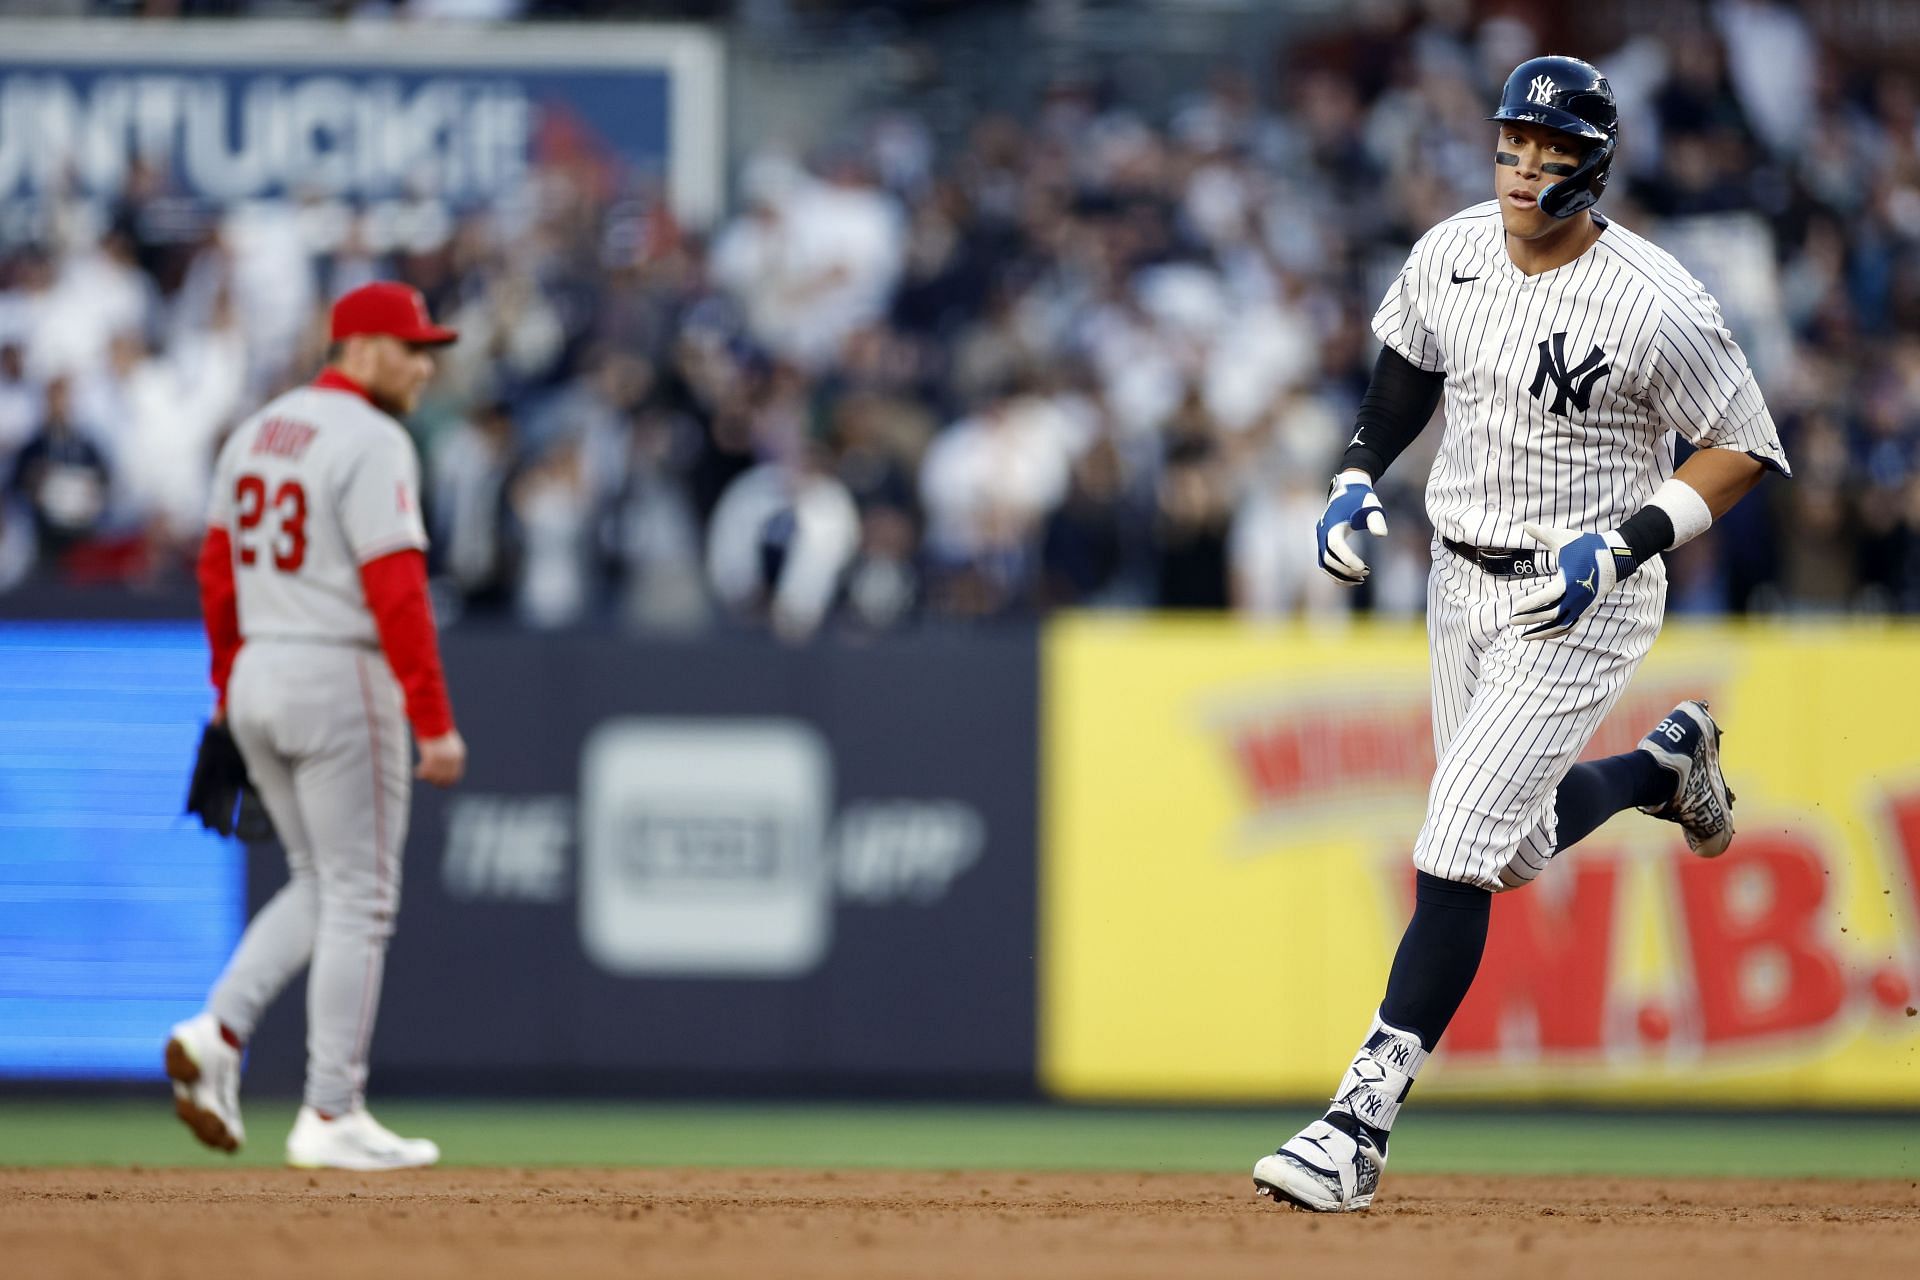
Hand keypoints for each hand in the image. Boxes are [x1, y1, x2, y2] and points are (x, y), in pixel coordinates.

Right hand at [416, 729, 466, 787]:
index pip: (455, 776)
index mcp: (459, 755)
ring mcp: (443, 759)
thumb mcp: (448, 743)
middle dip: (436, 781)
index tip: (439, 783)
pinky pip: (426, 771)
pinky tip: (417, 772)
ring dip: (428, 777)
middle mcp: (453, 759)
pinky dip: (421, 773)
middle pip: (445, 779)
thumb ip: (448, 755)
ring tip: (421, 775)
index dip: (447, 781)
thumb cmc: (439, 730)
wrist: (434, 719)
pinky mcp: (432, 757)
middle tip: (428, 780)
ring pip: (434, 776)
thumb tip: (443, 767)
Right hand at [1316, 470, 1388, 583]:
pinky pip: (1325, 565)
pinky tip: (1353, 578)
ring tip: (1361, 580)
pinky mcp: (1322, 545)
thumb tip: (1381, 535)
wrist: (1346, 493)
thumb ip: (1376, 519)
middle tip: (1366, 573)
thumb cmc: (1361, 501)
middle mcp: (1322, 533)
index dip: (1347, 558)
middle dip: (1346, 570)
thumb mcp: (1371, 506)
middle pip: (1328, 558)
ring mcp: (1320, 540)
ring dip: (1341, 575)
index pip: (1336, 544)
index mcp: (1333, 523)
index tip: (1364, 568)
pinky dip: (1336, 574)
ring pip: (1324, 565)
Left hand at [1509, 522, 1632, 638]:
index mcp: (1571, 579)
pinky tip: (1541, 635)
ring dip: (1542, 632)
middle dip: (1531, 619)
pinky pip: (1570, 626)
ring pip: (1562, 626)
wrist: (1615, 555)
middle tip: (1511, 620)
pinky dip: (1555, 633)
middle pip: (1553, 614)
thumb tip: (1524, 524)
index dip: (1532, 603)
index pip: (1549, 596)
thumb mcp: (1563, 538)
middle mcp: (1579, 596)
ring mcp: (1584, 605)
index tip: (1515, 607)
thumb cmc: (1586, 545)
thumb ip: (1542, 533)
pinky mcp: (1587, 610)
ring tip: (1523, 636)